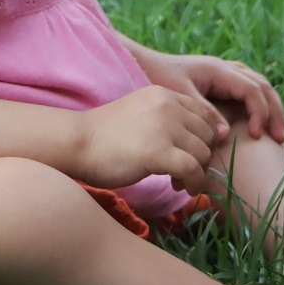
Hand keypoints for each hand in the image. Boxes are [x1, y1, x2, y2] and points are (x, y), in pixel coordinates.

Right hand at [76, 86, 227, 193]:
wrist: (76, 143)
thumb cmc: (105, 135)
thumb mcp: (141, 115)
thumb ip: (167, 120)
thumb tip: (198, 139)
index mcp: (164, 95)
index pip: (204, 114)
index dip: (204, 138)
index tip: (192, 155)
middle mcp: (168, 105)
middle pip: (207, 134)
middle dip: (202, 156)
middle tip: (185, 173)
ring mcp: (164, 127)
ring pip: (203, 153)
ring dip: (198, 172)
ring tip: (179, 182)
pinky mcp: (159, 151)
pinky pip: (193, 169)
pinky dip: (195, 183)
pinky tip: (183, 189)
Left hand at [133, 47, 283, 142]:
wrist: (142, 62)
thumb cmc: (156, 76)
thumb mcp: (178, 95)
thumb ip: (203, 112)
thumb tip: (225, 134)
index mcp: (217, 69)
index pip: (251, 89)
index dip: (259, 112)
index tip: (257, 135)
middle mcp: (225, 68)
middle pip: (263, 86)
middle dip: (274, 111)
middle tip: (280, 138)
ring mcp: (224, 73)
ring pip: (259, 86)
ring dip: (271, 108)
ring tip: (278, 132)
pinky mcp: (219, 82)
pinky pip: (249, 90)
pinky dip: (259, 105)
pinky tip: (261, 123)